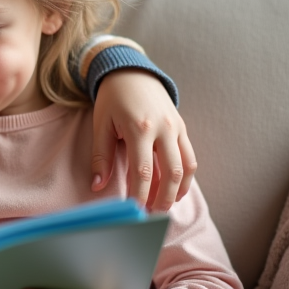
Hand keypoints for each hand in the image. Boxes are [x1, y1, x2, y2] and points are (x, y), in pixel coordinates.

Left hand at [92, 69, 195, 211]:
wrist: (132, 72)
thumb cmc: (113, 99)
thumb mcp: (101, 124)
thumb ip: (101, 157)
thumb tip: (98, 186)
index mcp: (139, 128)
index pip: (143, 171)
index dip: (140, 195)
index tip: (134, 211)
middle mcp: (163, 128)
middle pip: (170, 173)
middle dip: (163, 199)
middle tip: (152, 216)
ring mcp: (176, 127)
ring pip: (186, 167)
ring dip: (177, 191)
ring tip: (165, 206)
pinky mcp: (182, 127)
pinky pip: (190, 156)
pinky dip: (185, 176)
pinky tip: (175, 189)